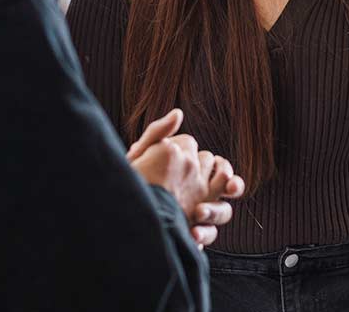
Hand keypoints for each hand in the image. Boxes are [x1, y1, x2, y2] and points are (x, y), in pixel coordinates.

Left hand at [128, 109, 245, 246]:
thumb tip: (178, 113)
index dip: (222, 167)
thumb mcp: (140, 155)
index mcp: (192, 170)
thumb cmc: (129, 179)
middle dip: (231, 187)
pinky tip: (192, 235)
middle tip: (227, 187)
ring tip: (199, 213)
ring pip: (223, 212)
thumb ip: (158, 134)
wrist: (117, 209)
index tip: (218, 172)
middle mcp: (201, 192)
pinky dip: (204, 234)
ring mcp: (198, 214)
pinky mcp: (191, 235)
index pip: (218, 165)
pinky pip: (207, 235)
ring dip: (215, 212)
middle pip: (230, 187)